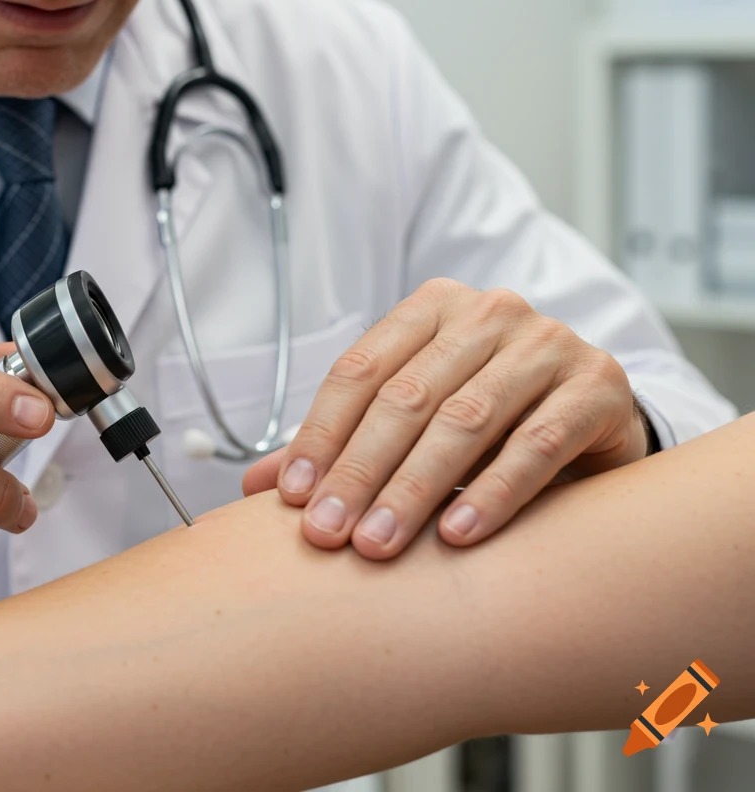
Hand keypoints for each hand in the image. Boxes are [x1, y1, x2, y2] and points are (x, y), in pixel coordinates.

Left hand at [242, 279, 650, 557]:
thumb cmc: (488, 422)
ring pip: (465, 420)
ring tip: (378, 545)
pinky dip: (492, 492)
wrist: (595, 419)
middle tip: (327, 535)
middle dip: (359, 471)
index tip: (291, 499)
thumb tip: (255, 488)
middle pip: (405, 397)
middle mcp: (490, 313)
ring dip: (414, 489)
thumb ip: (341, 445)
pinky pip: (536, 444)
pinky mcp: (598, 385)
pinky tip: (457, 536)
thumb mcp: (413, 424)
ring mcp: (548, 344)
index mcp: (433, 308)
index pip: (359, 371)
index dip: (320, 435)